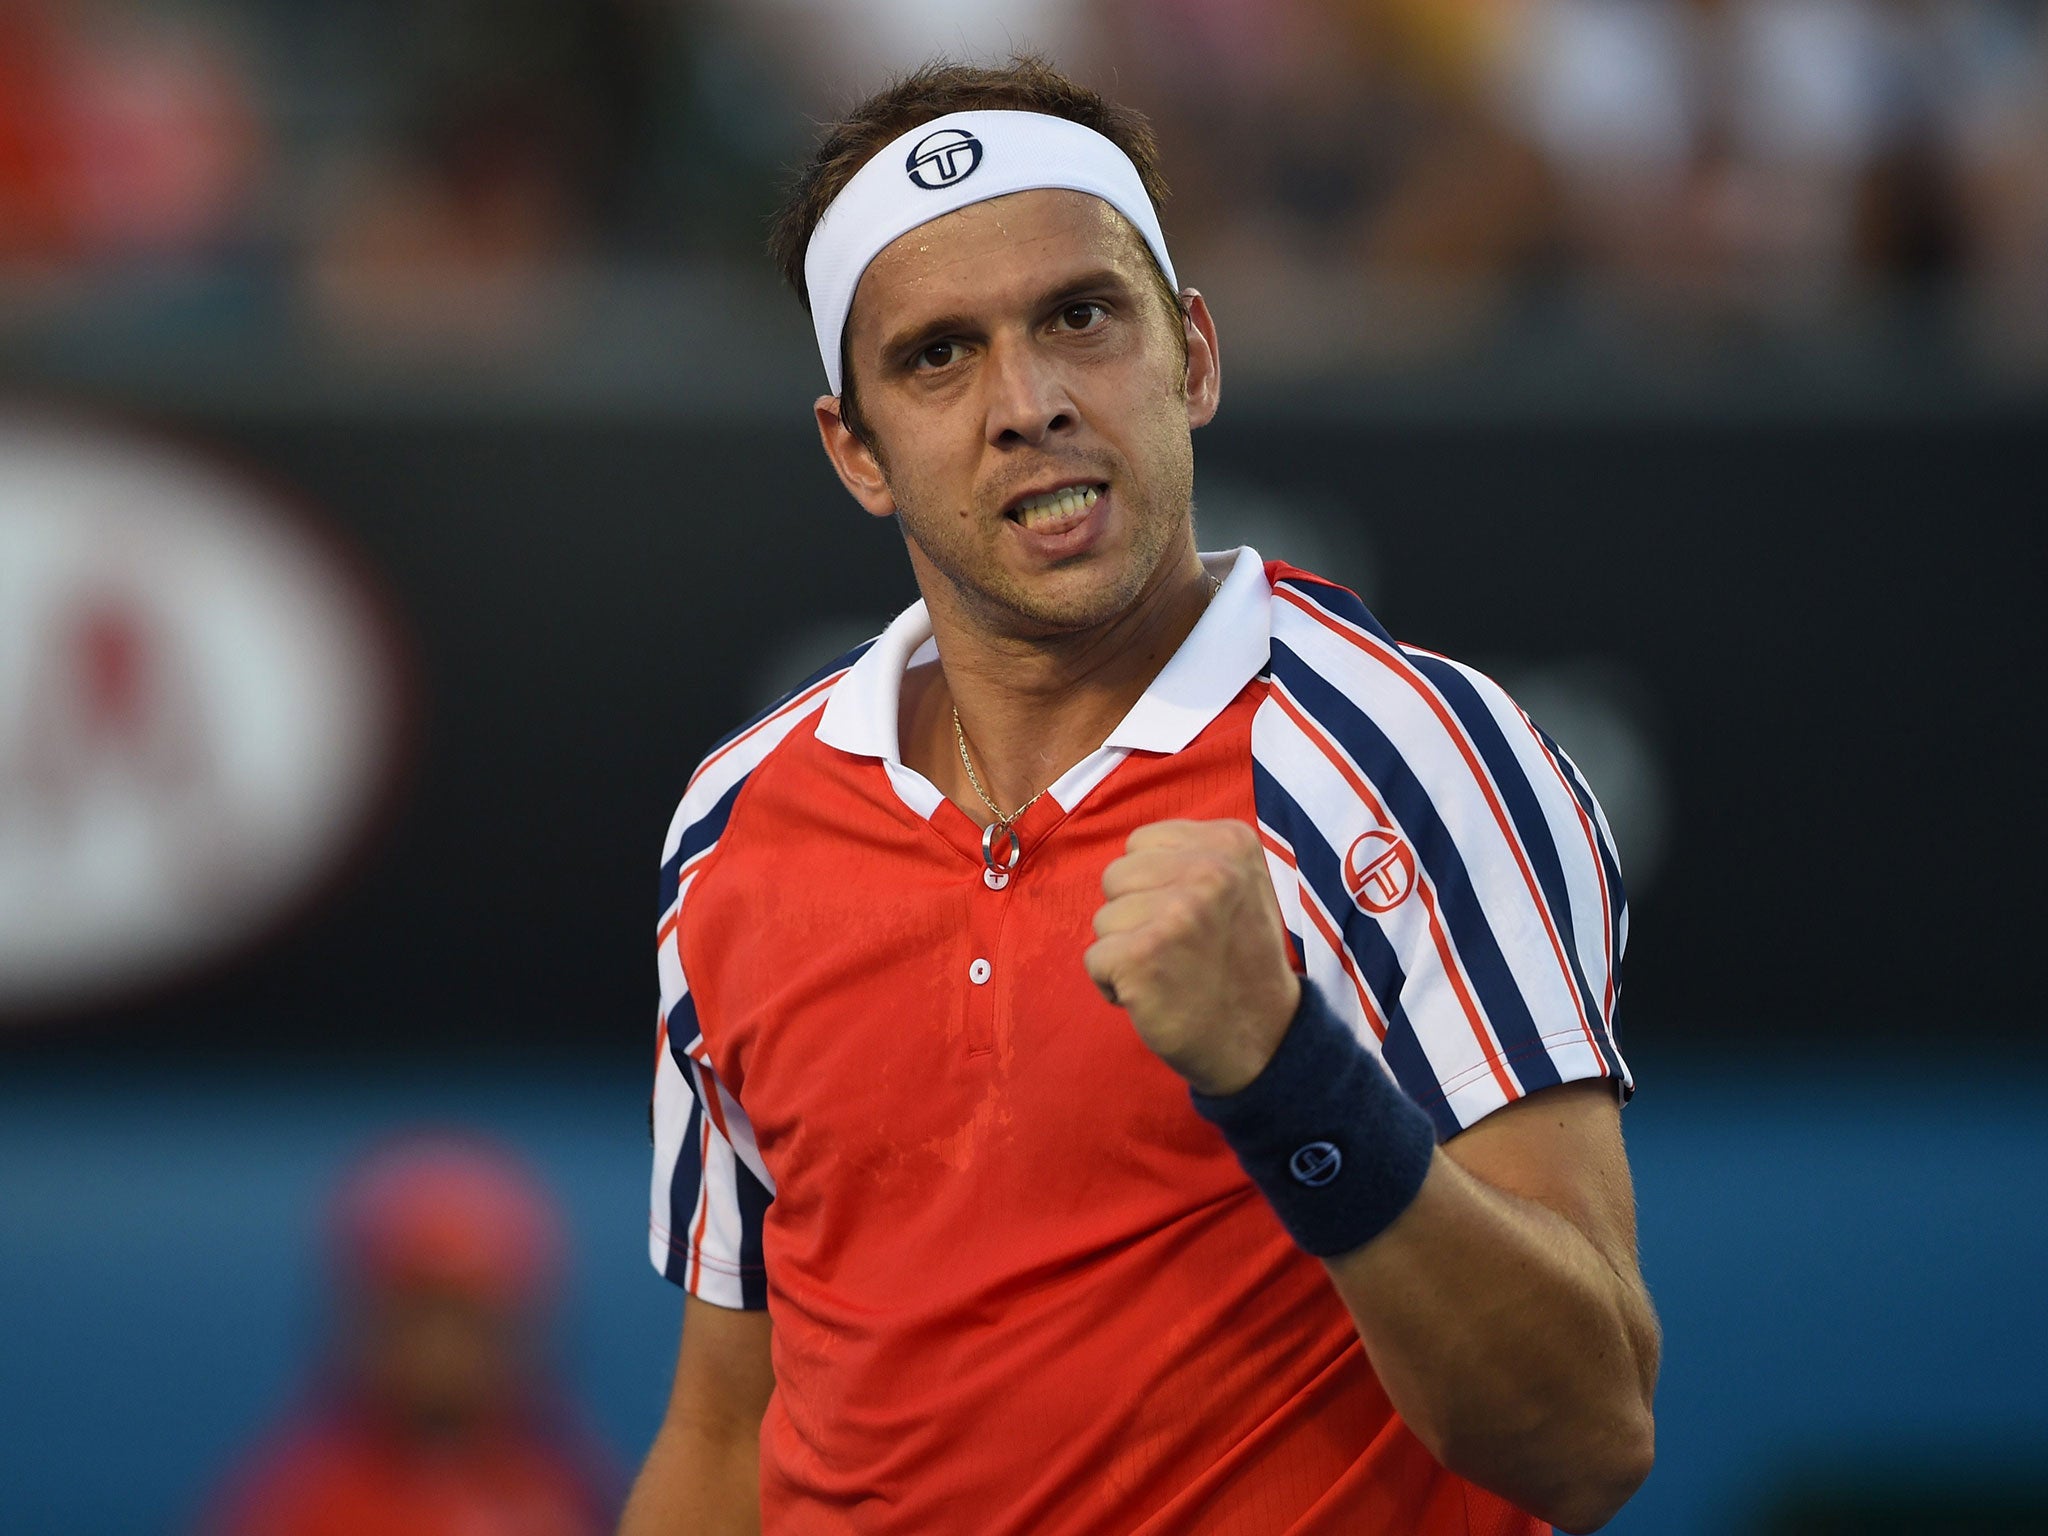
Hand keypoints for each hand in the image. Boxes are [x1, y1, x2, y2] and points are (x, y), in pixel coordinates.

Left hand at [1084, 819, 1301, 1095]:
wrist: (1263, 1041)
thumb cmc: (1237, 963)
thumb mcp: (1239, 886)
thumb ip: (1190, 857)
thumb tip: (1130, 856)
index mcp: (1231, 842)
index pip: (1142, 842)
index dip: (1153, 885)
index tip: (1191, 919)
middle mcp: (1209, 870)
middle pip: (1116, 875)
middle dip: (1134, 914)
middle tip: (1178, 949)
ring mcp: (1176, 912)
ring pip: (1103, 918)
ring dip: (1125, 950)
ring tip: (1169, 972)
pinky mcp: (1142, 955)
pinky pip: (1094, 958)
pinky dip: (1113, 985)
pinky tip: (1154, 995)